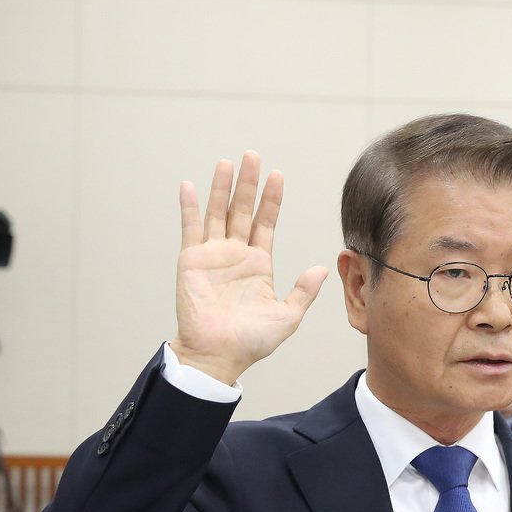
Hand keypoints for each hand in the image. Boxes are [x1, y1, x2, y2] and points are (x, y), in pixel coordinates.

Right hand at [170, 152, 328, 384]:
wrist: (220, 356)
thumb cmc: (251, 342)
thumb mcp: (287, 316)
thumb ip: (304, 291)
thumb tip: (322, 268)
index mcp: (258, 264)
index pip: (267, 222)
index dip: (272, 199)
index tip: (279, 175)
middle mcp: (235, 255)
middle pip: (243, 210)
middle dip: (249, 183)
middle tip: (253, 156)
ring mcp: (212, 256)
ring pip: (218, 213)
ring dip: (222, 188)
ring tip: (228, 163)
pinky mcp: (191, 261)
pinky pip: (190, 229)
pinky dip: (189, 207)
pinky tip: (189, 185)